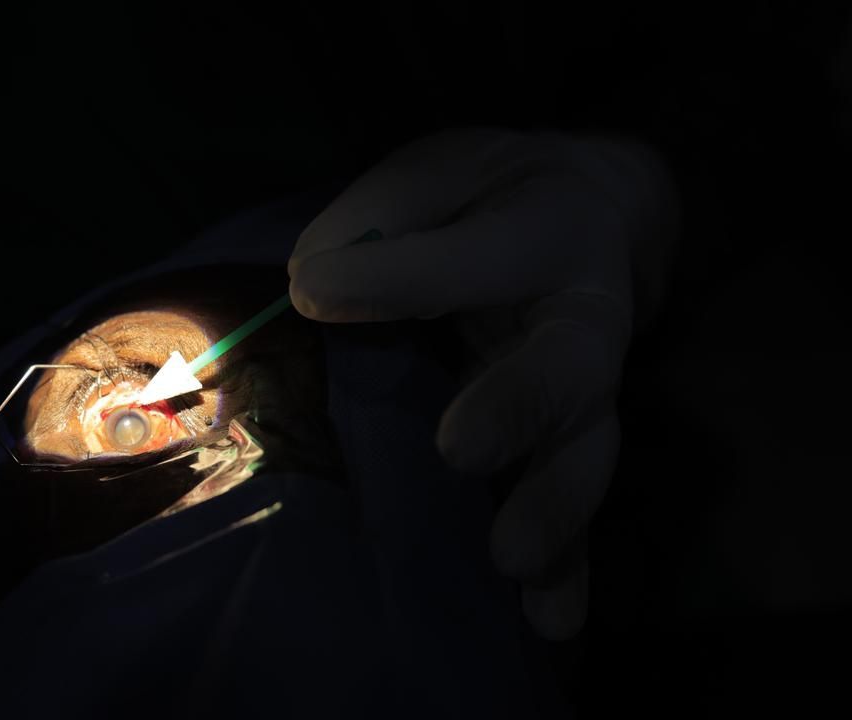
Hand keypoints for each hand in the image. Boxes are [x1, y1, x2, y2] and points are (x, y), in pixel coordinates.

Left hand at [288, 128, 676, 639]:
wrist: (586, 216)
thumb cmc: (487, 196)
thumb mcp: (431, 176)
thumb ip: (376, 222)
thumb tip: (311, 287)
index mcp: (545, 229)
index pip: (474, 258)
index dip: (395, 275)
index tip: (312, 288)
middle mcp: (579, 316)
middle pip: (565, 369)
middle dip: (517, 408)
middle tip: (460, 449)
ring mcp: (582, 390)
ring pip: (582, 450)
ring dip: (550, 509)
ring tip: (513, 564)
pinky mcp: (569, 439)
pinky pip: (574, 500)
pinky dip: (568, 565)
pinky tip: (550, 617)